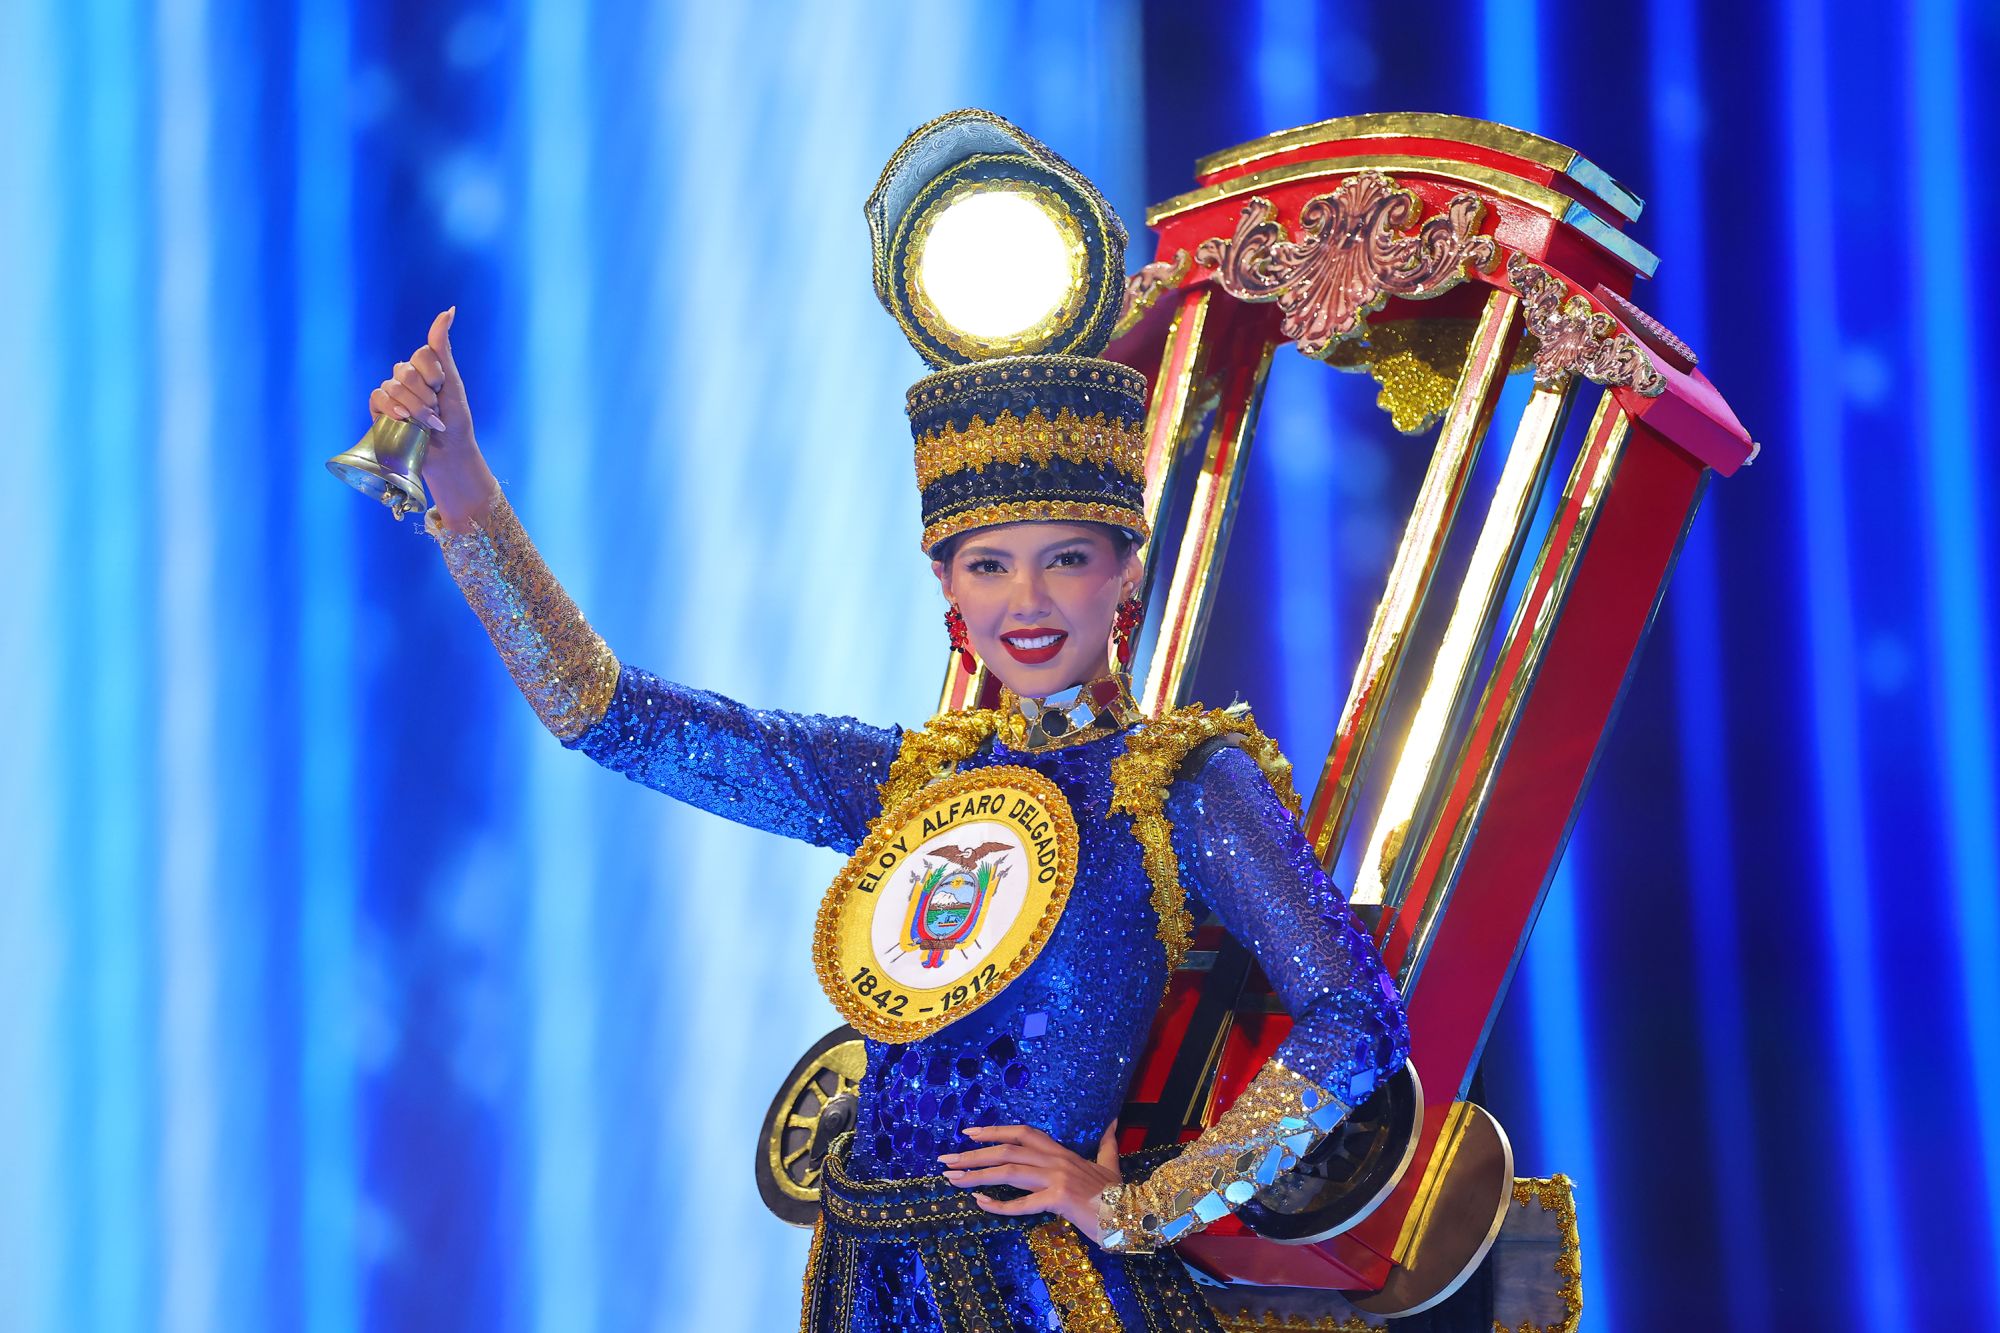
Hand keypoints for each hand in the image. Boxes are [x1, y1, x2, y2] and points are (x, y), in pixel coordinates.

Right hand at [366, 307, 497, 528]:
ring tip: (426, 423)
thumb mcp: (452, 383)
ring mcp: (392, 392)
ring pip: (393, 386)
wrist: (447, 454)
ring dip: (414, 408)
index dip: (434, 375)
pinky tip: (403, 420)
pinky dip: (392, 409)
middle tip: (436, 412)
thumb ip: (442, 348)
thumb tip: (449, 310)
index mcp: (425, 366)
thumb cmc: (455, 421)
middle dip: (426, 396)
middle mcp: (406, 376)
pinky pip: (378, 398)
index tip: (444, 390)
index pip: (422, 354)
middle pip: (406, 371)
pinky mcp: (379, 409)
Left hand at [940, 1121, 1122, 1242]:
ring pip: (1009, 1171)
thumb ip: (1107, 1142)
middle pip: (1007, 1150)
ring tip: (952, 1178)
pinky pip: (1023, 1203)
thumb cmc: (1119, 1193)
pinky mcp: (1059, 1199)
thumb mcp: (1111, 1163)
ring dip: (976, 1174)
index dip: (993, 1131)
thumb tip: (1113, 1121)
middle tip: (946, 1159)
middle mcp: (1057, 1159)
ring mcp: (1057, 1178)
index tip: (968, 1133)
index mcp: (1063, 1151)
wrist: (1136, 1214)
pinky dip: (999, 1204)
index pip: (1022, 1133)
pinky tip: (980, 1203)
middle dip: (973, 1154)